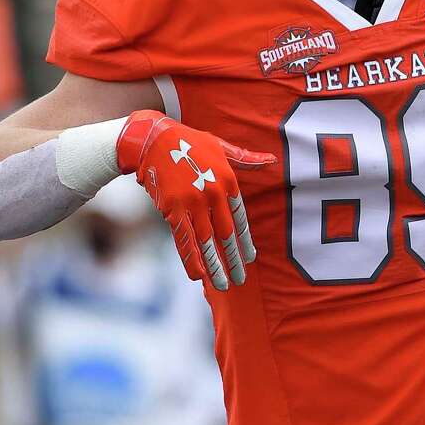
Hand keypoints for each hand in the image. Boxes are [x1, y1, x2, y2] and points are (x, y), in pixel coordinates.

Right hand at [116, 110, 275, 290]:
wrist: (152, 138)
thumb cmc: (188, 141)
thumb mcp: (220, 145)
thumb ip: (246, 158)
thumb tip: (272, 161)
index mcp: (228, 179)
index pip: (240, 218)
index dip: (244, 241)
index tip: (250, 259)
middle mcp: (213, 193)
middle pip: (226, 234)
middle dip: (233, 259)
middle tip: (240, 279)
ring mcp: (192, 202)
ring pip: (206, 241)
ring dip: (215, 266)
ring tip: (223, 285)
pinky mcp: (172, 209)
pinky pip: (184, 239)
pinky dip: (191, 258)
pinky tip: (198, 275)